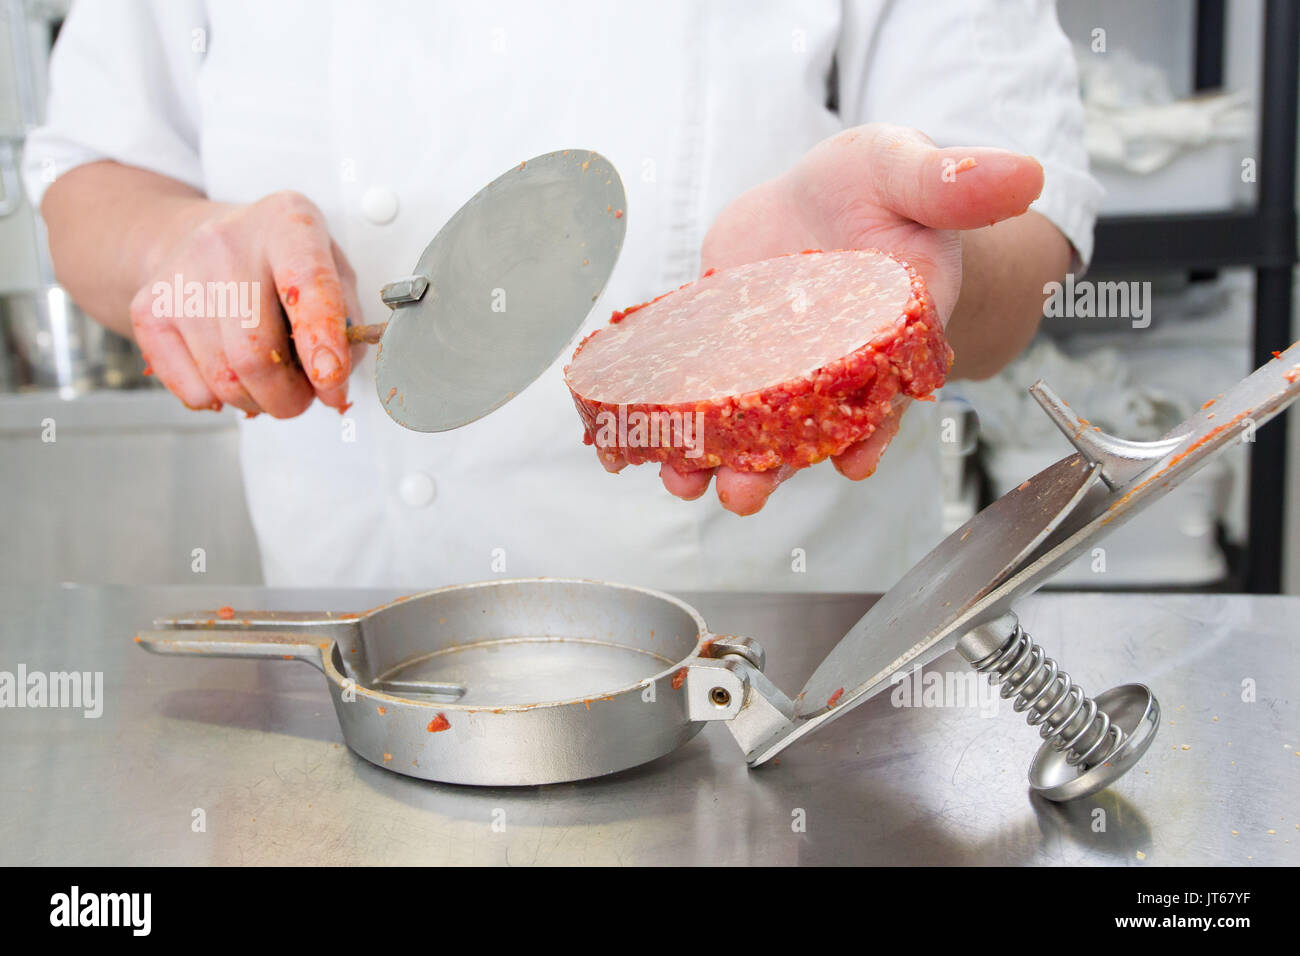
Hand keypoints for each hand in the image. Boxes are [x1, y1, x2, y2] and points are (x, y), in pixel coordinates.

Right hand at [127, 191, 361, 416]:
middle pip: (255, 352)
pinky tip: (233, 377)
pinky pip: (192, 389)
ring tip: (272, 386)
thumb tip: (336, 379)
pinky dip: (221, 401)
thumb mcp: (331, 267)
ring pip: (224, 378)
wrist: (194, 237)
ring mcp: (180, 276)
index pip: (307, 285)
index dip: (322, 342)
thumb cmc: (276, 258)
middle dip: (290, 396)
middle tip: (304, 398)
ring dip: (259, 402)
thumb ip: (347, 319)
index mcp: (287, 224)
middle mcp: (227, 243)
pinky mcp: (147, 310)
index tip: (332, 383)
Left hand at [650, 123, 1043, 513]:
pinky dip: (665, 412)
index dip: (872, 430)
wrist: (824, 195)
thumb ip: (955, 181)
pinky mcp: (721, 348)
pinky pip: (693, 387)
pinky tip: (633, 435)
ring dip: (714, 457)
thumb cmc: (880, 191)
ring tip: (682, 479)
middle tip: (744, 494)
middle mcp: (828, 365)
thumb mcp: (912, 172)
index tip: (853, 462)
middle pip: (805, 428)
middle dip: (775, 466)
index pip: (887, 392)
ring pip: (745, 423)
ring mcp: (770, 363)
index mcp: (887, 334)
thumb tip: (1023, 173)